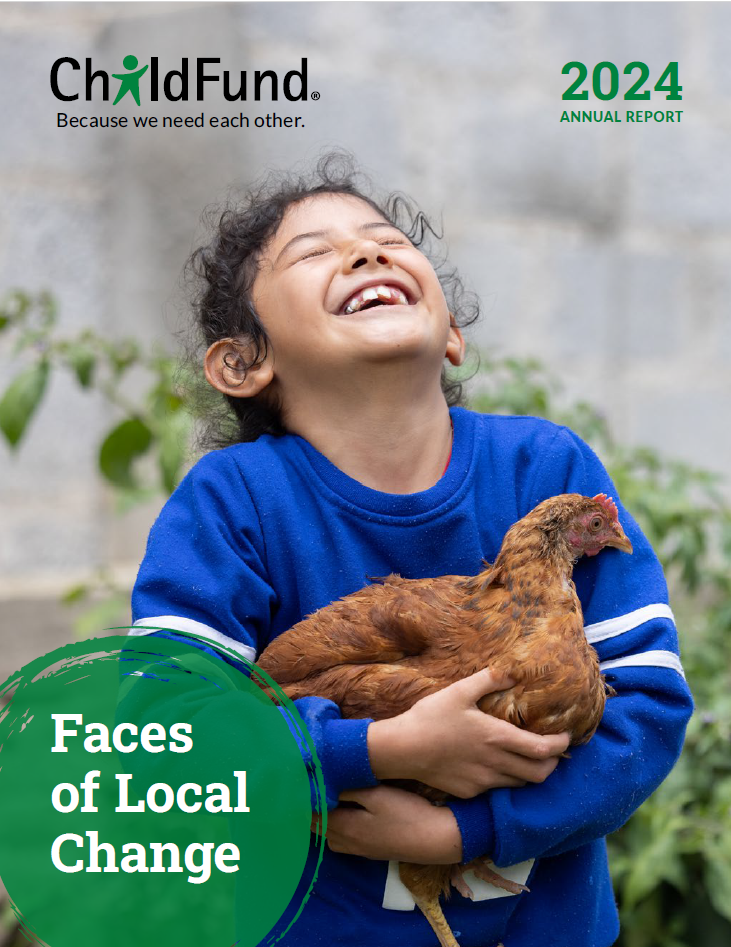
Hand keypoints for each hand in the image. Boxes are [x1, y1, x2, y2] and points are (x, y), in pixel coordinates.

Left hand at [313, 786, 462, 862]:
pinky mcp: (371, 850)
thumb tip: (321, 782)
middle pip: (317, 827)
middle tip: (307, 785)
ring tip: (323, 796)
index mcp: (345, 828)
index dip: (303, 799)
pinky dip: (336, 825)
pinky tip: (344, 811)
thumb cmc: (406, 813)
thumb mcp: (376, 795)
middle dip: (310, 809)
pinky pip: (342, 838)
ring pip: (329, 834)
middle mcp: (347, 843)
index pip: (312, 815)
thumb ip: (347, 788)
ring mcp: (359, 849)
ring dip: (323, 818)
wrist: (437, 839)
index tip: (298, 781)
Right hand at [367, 668, 569, 797]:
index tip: (565, 737)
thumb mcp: (460, 691)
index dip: (560, 745)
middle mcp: (496, 764)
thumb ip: (489, 680)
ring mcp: (483, 781)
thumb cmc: (431, 717)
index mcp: (497, 738)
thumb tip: (513, 672)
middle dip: (552, 764)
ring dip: (531, 773)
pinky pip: (497, 789)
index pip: (544, 750)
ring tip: (528, 758)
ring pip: (520, 784)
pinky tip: (497, 766)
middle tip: (553, 751)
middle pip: (540, 774)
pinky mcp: (469, 791)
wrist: (402, 750)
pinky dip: (506, 779)